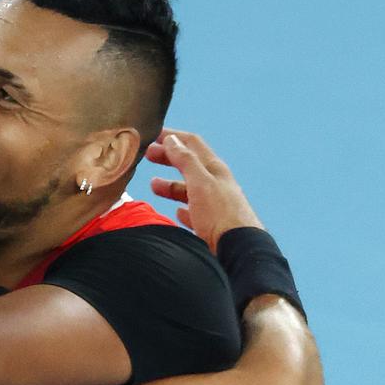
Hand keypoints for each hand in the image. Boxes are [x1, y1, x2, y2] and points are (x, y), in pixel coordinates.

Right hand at [145, 128, 263, 251]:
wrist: (236, 251)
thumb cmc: (219, 214)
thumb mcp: (200, 182)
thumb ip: (185, 160)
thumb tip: (172, 140)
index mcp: (214, 170)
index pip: (192, 144)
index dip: (173, 136)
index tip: (153, 134)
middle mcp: (215, 184)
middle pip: (189, 165)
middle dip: (168, 158)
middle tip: (148, 155)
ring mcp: (214, 205)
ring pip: (188, 189)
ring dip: (171, 184)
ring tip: (153, 185)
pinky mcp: (211, 226)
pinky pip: (194, 212)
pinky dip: (182, 208)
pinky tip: (177, 212)